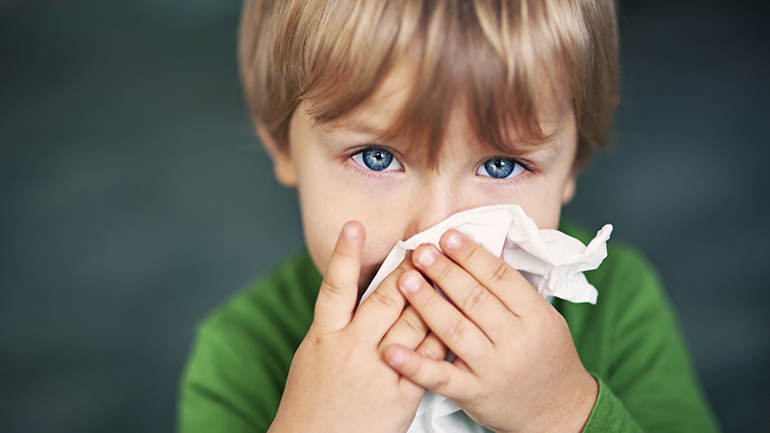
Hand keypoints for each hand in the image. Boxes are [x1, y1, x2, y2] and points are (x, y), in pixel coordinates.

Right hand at [269, 222, 443, 432]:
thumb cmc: (311, 399)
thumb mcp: (313, 354)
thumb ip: (336, 322)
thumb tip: (355, 289)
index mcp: (324, 337)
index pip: (335, 287)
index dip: (345, 254)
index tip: (355, 225)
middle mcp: (351, 350)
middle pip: (386, 299)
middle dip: (408, 270)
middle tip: (424, 245)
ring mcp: (379, 372)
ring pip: (414, 323)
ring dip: (433, 295)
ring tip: (446, 269)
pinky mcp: (402, 395)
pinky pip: (429, 358)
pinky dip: (443, 335)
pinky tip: (457, 317)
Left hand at [383, 230, 597, 432]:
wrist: (560, 411)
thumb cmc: (547, 357)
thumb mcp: (544, 318)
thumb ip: (514, 291)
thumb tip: (481, 252)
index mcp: (536, 316)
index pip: (500, 277)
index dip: (472, 255)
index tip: (448, 236)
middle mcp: (516, 340)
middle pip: (475, 299)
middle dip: (444, 272)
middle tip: (421, 251)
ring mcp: (494, 368)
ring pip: (455, 330)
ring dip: (427, 303)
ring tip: (406, 279)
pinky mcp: (474, 393)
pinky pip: (441, 377)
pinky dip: (414, 364)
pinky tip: (392, 350)